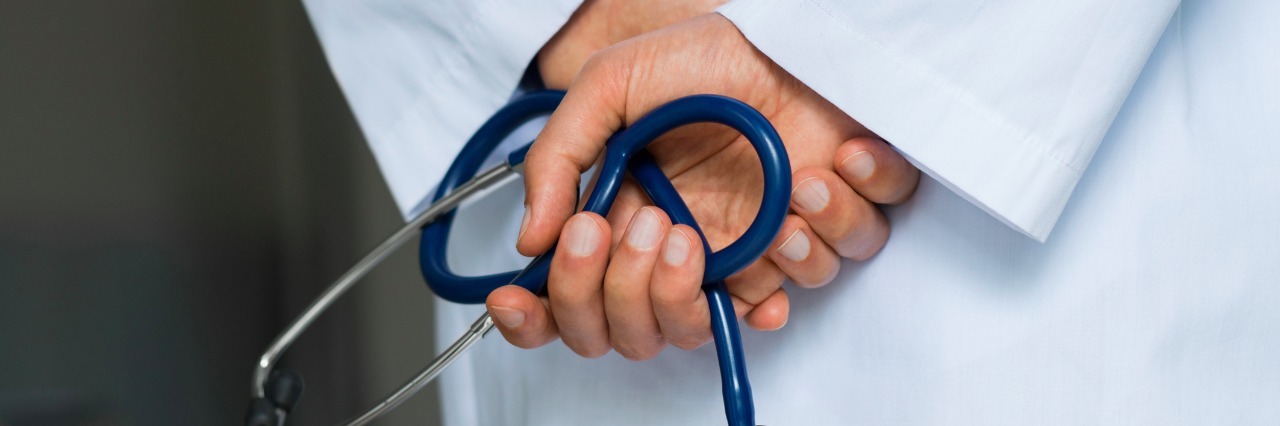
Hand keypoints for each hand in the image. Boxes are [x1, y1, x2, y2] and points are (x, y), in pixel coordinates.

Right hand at [490, 14, 919, 358]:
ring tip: (714, 220)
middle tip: (652, 224)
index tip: (515, 296)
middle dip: (625, 289)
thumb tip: (530, 240)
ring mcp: (731, 261)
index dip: (534, 316)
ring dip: (705, 282)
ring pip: (698, 331)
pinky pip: (799, 290)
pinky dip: (804, 253)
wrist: (786, 41)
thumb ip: (558, 158)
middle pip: (627, 335)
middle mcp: (668, 256)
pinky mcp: (798, 250)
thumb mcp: (609, 87)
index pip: (565, 302)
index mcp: (616, 223)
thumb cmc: (701, 61)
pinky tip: (802, 201)